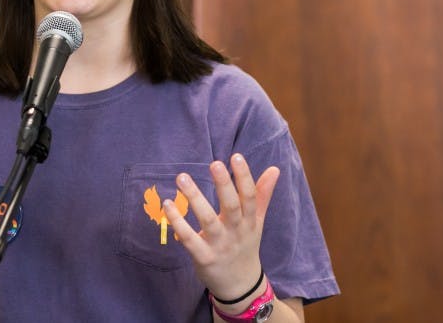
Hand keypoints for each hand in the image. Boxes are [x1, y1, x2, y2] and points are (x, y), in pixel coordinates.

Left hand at [164, 154, 279, 299]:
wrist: (240, 285)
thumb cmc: (245, 245)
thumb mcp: (257, 221)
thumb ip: (262, 194)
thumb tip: (274, 169)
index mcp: (250, 221)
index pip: (249, 197)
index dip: (244, 177)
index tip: (236, 156)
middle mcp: (236, 232)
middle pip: (232, 207)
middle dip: (224, 185)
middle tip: (215, 163)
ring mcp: (220, 246)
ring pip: (208, 221)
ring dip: (195, 199)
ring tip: (182, 178)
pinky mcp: (203, 257)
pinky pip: (190, 239)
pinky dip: (178, 223)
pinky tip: (168, 205)